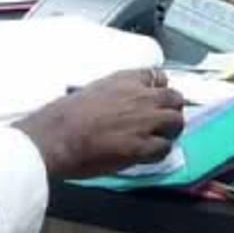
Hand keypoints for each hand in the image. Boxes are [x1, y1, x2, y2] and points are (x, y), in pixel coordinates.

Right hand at [14, 68, 188, 178]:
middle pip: (174, 98)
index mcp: (124, 79)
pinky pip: (164, 148)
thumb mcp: (91, 91)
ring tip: (159, 139)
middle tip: (162, 122)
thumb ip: (113, 94)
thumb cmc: (63, 115)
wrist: (57, 136)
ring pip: (176, 122)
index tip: (154, 99)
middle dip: (171, 109)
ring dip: (170, 131)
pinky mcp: (143, 146)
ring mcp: (145, 121)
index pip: (157, 77)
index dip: (158, 90)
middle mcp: (140, 96)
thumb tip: (119, 106)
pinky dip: (159, 152)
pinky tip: (148, 156)